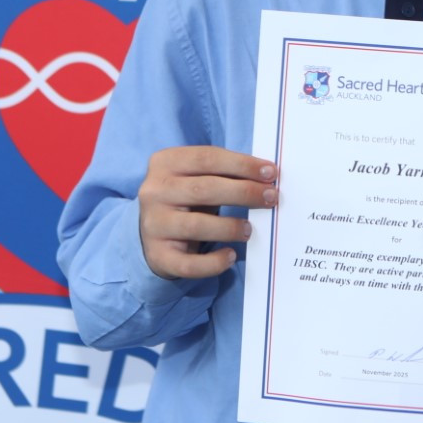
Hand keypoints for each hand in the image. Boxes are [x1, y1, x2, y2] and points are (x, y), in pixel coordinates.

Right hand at [138, 146, 277, 279]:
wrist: (151, 233)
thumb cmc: (186, 199)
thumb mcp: (197, 178)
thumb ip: (224, 173)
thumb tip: (266, 178)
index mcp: (164, 163)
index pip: (207, 158)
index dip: (242, 164)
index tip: (271, 172)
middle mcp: (154, 192)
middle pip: (204, 189)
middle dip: (244, 192)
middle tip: (271, 198)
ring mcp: (153, 225)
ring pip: (197, 226)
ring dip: (230, 227)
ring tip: (249, 230)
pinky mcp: (158, 256)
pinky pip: (189, 264)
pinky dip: (213, 263)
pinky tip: (230, 256)